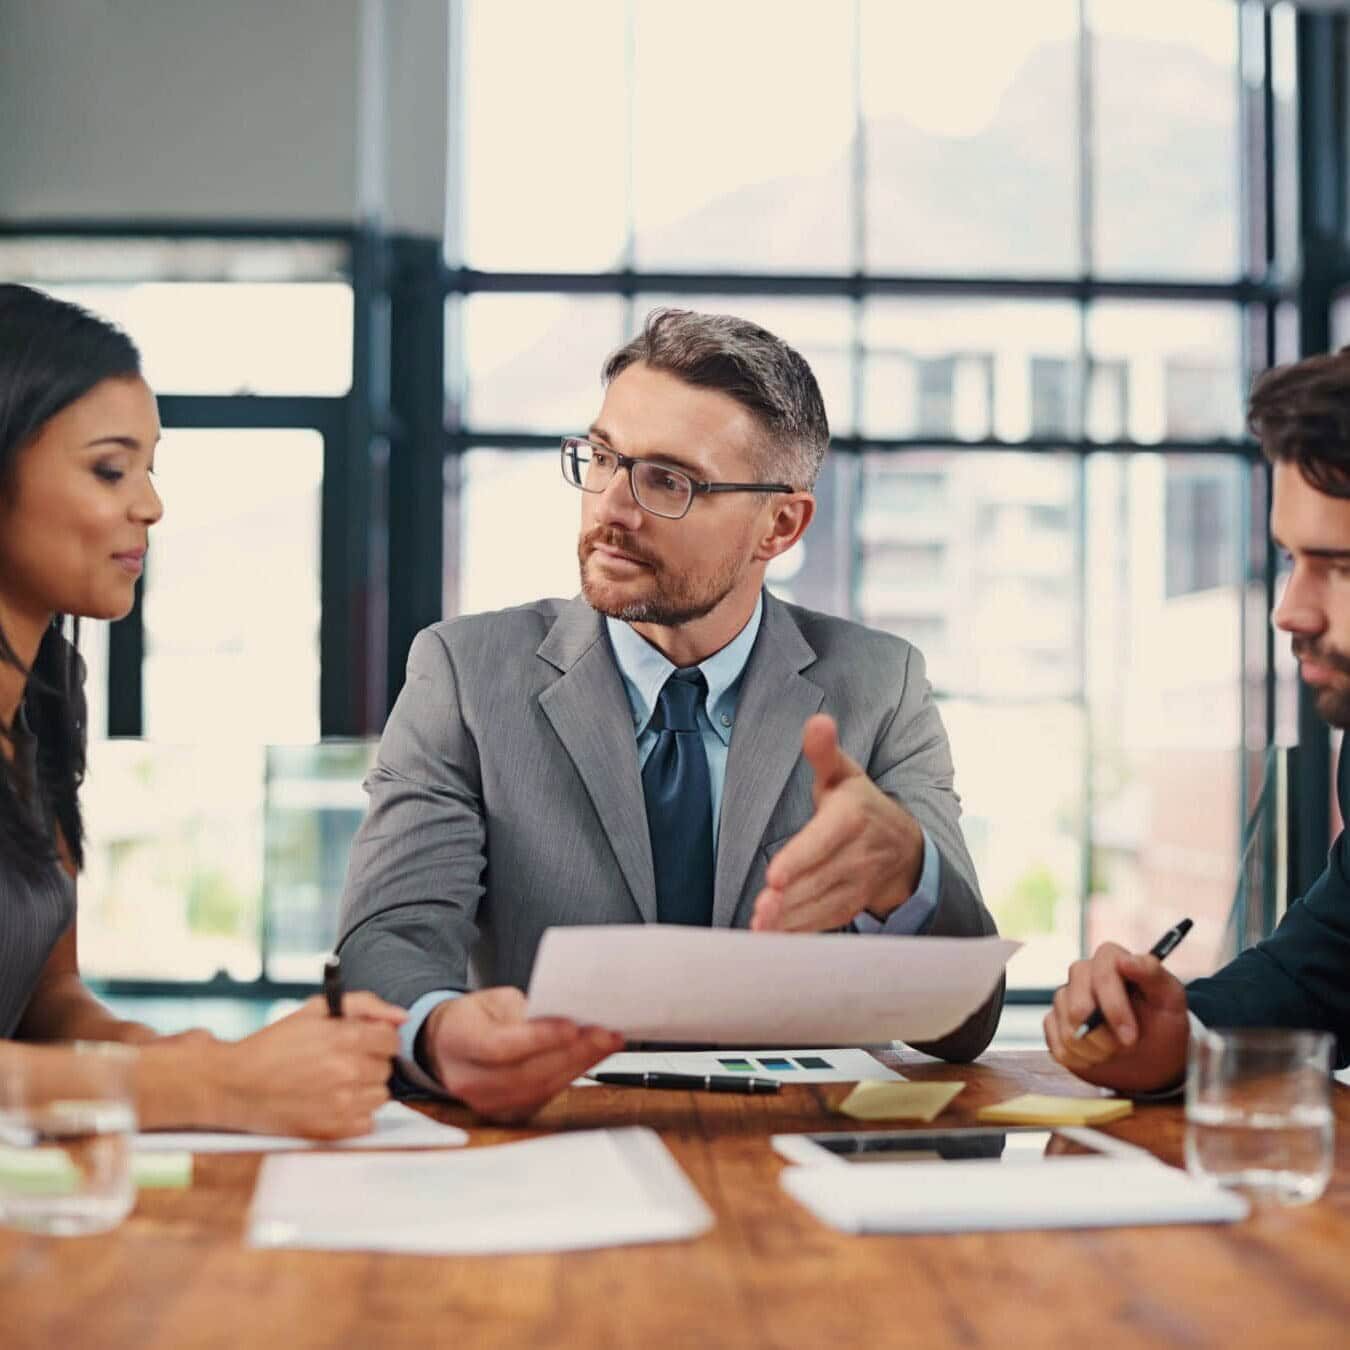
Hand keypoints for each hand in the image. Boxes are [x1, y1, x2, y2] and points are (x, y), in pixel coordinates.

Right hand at [205, 992, 405, 1139]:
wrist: (234, 1084)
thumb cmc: (275, 1044)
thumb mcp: (316, 1010)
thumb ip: (365, 1005)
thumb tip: (402, 1018)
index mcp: (346, 1037)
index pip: (391, 1040)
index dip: (376, 1039)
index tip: (360, 1042)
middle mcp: (349, 1071)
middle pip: (386, 1068)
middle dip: (368, 1062)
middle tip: (339, 1062)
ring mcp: (342, 1103)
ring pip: (380, 1096)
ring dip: (364, 1089)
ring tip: (333, 1083)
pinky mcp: (333, 1130)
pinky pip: (367, 1122)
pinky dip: (355, 1114)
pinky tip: (330, 1102)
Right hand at [421, 987, 623, 1122]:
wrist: (448, 1045)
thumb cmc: (474, 1017)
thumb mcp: (493, 999)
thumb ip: (524, 1009)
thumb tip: (567, 1017)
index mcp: (458, 1043)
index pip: (501, 1047)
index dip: (539, 1039)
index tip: (573, 1026)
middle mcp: (470, 1081)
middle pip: (527, 1073)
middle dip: (572, 1053)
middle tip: (605, 1034)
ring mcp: (488, 1103)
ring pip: (541, 1089)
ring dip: (580, 1065)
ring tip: (607, 1043)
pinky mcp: (509, 1112)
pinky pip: (545, 1096)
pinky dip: (572, 1075)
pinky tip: (593, 1058)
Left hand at [750, 713, 924, 931]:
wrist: (903, 846)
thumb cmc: (860, 804)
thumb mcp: (843, 773)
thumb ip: (823, 751)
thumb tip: (817, 721)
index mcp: (852, 816)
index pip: (823, 841)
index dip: (799, 860)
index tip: (774, 877)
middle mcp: (859, 854)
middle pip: (819, 880)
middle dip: (787, 898)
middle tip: (760, 912)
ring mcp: (858, 884)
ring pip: (821, 905)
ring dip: (790, 920)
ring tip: (760, 927)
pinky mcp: (852, 905)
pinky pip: (827, 922)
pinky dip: (800, 932)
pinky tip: (773, 937)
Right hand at [1043, 942, 1190, 1093]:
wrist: (1152, 1056)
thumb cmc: (1162, 1023)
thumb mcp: (1171, 999)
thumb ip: (1152, 974)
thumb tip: (1125, 960)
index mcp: (1110, 960)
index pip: (1101, 973)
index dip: (1114, 1007)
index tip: (1131, 1036)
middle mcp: (1082, 974)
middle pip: (1077, 1006)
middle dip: (1104, 1036)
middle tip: (1126, 1046)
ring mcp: (1064, 998)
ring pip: (1067, 1029)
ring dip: (1095, 1050)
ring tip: (1114, 1050)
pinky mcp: (1054, 1022)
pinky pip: (1056, 1044)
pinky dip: (1080, 1058)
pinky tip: (1096, 1056)